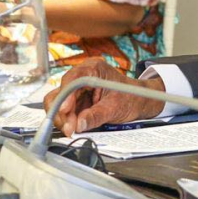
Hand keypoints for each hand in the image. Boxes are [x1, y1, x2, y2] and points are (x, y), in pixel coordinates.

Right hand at [43, 57, 165, 135]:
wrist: (138, 101)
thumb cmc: (130, 98)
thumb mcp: (115, 108)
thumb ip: (96, 116)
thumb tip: (78, 124)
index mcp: (94, 69)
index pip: (72, 79)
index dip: (65, 95)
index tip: (64, 110)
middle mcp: (82, 75)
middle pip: (61, 91)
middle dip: (63, 112)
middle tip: (69, 128)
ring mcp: (78, 87)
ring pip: (58, 101)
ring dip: (62, 117)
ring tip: (71, 130)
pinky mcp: (76, 99)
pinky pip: (64, 109)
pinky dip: (66, 119)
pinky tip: (72, 127)